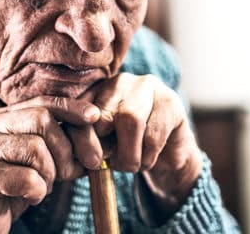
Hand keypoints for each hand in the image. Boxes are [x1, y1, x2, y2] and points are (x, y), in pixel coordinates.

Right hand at [0, 96, 101, 233]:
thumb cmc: (13, 189)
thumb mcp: (40, 160)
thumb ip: (59, 143)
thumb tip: (93, 137)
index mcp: (0, 118)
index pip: (42, 102)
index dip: (70, 107)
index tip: (94, 116)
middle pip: (42, 119)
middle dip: (65, 148)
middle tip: (69, 173)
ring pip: (36, 148)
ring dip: (50, 174)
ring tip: (41, 186)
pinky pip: (27, 178)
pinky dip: (38, 191)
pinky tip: (30, 197)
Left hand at [79, 73, 202, 216]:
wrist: (167, 152)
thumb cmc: (128, 149)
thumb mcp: (102, 146)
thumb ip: (88, 144)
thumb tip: (82, 157)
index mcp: (97, 90)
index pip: (80, 109)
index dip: (81, 138)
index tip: (89, 162)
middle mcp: (120, 83)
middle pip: (103, 114)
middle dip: (103, 148)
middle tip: (110, 166)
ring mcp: (147, 87)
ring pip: (131, 120)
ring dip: (128, 155)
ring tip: (131, 166)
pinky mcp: (170, 102)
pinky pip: (154, 133)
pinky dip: (148, 156)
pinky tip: (148, 160)